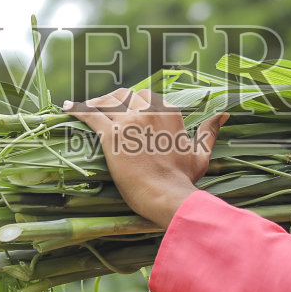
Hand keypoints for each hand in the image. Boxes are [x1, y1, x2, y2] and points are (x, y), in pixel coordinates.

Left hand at [63, 88, 227, 227]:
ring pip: (107, 102)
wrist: (167, 196)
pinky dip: (77, 108)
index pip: (147, 97)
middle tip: (106, 110)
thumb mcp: (201, 153)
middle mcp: (148, 111)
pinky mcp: (111, 135)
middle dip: (115, 100)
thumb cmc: (184, 180)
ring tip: (86, 108)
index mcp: (169, 113)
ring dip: (96, 102)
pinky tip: (67, 106)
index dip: (134, 104)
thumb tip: (223, 115)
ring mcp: (129, 122)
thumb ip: (209, 131)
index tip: (127, 112)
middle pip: (125, 95)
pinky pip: (90, 114)